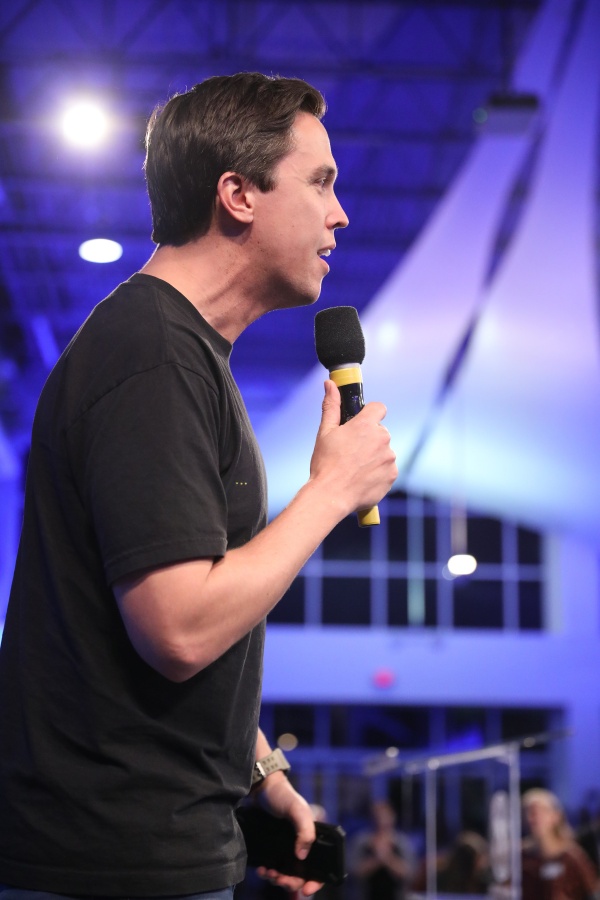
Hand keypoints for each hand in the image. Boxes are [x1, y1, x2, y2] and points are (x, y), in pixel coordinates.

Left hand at [255, 773, 322, 895]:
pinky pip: (273, 868)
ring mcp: (286, 848)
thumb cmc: (282, 796)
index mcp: (312, 838)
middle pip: (301, 876)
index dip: (315, 882)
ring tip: (270, 874)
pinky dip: (268, 873)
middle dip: (292, 883)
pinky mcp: (272, 848)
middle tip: (281, 880)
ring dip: (279, 880)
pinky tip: (263, 870)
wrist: (260, 788)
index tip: (305, 890)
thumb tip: (302, 856)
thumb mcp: (296, 810)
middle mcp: (300, 845)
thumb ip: (305, 830)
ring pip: (287, 875)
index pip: (320, 867)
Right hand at [309, 380, 396, 516]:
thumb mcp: (325, 432)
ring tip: (355, 468)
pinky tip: (362, 479)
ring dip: (374, 456)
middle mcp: (382, 439)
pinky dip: (378, 472)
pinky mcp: (392, 475)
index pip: (379, 408)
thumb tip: (330, 384)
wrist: (331, 496)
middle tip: (351, 452)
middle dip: (369, 439)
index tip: (361, 423)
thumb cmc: (325, 464)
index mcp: (366, 425)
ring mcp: (389, 458)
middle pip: (380, 432)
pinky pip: (387, 469)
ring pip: (384, 451)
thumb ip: (331, 406)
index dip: (370, 414)